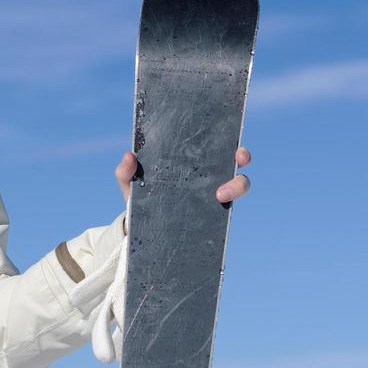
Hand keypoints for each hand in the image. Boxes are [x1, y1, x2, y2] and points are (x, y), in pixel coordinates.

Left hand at [114, 147, 252, 203]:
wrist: (142, 228)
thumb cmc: (140, 196)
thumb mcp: (131, 183)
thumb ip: (125, 171)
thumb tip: (128, 155)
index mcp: (192, 161)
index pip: (217, 145)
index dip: (231, 140)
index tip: (235, 143)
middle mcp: (208, 174)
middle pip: (236, 161)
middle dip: (242, 157)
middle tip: (237, 160)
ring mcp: (213, 193)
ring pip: (239, 185)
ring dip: (237, 186)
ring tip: (220, 196)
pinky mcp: (214, 214)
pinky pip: (227, 211)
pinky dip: (227, 211)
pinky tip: (219, 215)